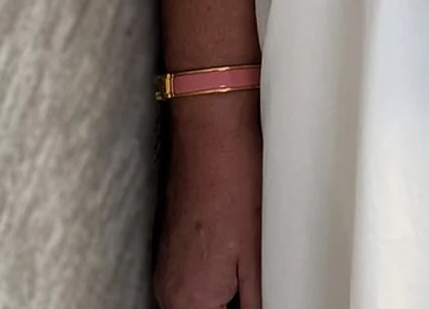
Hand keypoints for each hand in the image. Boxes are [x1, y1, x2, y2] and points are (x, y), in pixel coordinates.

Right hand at [154, 94, 263, 308]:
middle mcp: (168, 290)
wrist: (210, 137)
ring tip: (241, 265)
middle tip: (248, 281)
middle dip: (228, 302)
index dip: (239, 306)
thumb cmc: (233, 185)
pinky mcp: (167, 249)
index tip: (250, 293)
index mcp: (191, 300)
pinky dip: (208, 277)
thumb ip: (255, 299)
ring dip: (218, 294)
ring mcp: (165, 269)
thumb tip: (263, 308)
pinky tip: (229, 253)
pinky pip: (187, 280)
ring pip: (193, 301)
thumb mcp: (256, 255)